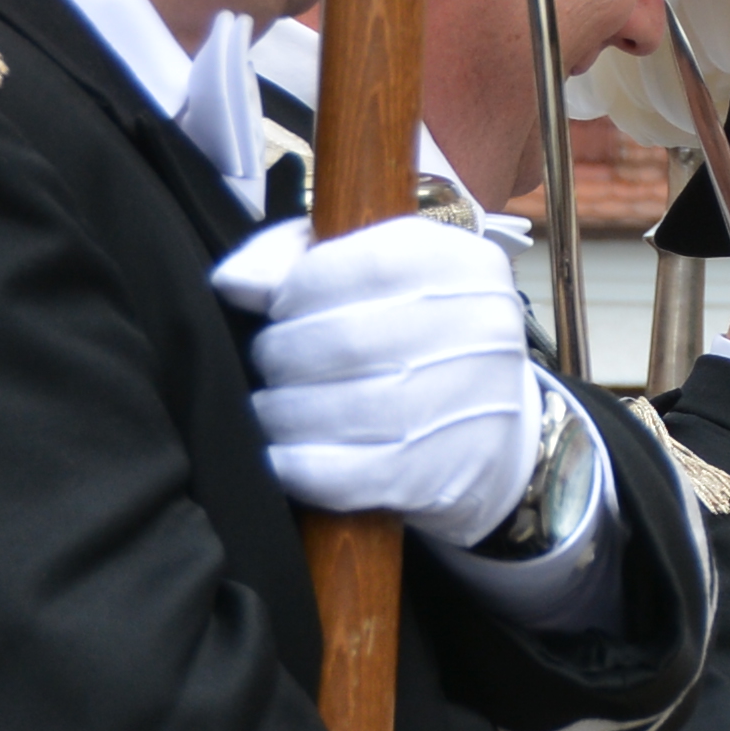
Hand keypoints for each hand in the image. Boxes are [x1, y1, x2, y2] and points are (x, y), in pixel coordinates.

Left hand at [211, 212, 564, 550]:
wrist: (494, 425)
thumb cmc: (412, 332)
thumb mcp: (370, 268)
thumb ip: (294, 256)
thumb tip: (235, 283)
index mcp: (464, 264)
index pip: (365, 266)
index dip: (298, 290)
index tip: (278, 310)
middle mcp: (483, 329)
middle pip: (346, 340)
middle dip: (281, 355)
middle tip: (271, 367)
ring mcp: (471, 404)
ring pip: (342, 409)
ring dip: (282, 412)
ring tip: (274, 410)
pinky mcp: (444, 472)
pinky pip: (348, 474)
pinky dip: (298, 466)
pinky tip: (283, 455)